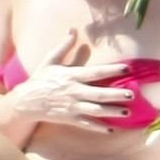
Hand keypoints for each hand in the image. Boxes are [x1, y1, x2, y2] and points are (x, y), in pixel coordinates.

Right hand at [10, 29, 134, 131]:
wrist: (27, 101)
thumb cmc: (40, 79)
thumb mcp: (50, 60)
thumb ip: (64, 46)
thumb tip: (73, 29)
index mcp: (72, 76)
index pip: (96, 72)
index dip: (112, 70)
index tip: (128, 68)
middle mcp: (74, 92)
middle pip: (99, 94)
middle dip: (116, 94)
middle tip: (132, 94)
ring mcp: (73, 106)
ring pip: (96, 110)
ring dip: (112, 112)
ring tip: (127, 112)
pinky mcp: (70, 118)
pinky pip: (87, 124)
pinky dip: (99, 128)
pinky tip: (111, 130)